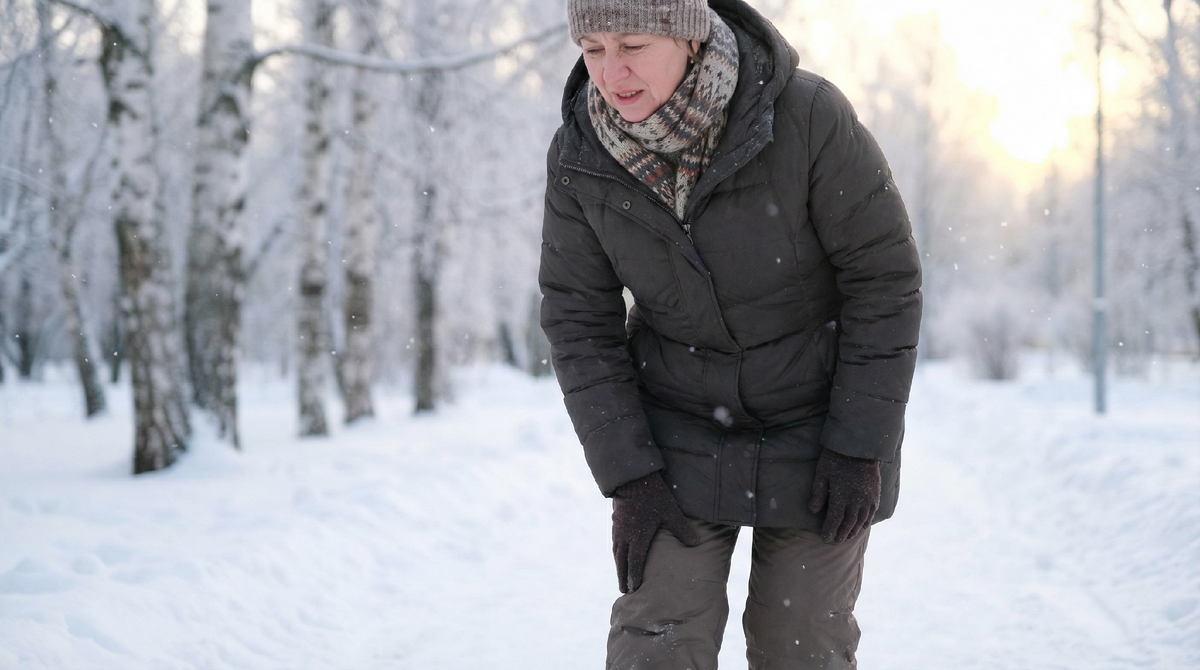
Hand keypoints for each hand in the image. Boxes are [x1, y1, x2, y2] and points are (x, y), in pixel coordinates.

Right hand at [611, 471, 701, 592]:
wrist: (633, 478)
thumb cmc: (654, 495)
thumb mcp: (671, 512)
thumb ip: (682, 529)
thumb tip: (696, 543)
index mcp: (638, 538)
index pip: (635, 563)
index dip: (634, 577)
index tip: (633, 589)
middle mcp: (625, 536)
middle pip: (622, 562)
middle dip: (623, 577)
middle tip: (624, 590)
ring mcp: (618, 529)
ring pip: (616, 552)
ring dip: (619, 565)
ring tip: (621, 574)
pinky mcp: (616, 520)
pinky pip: (614, 542)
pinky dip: (616, 551)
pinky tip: (619, 552)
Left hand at [807, 448, 880, 542]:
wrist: (859, 447)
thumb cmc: (836, 458)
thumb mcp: (822, 474)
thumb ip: (818, 493)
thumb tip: (813, 511)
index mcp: (841, 497)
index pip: (835, 520)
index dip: (830, 530)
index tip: (825, 538)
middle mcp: (856, 502)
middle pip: (848, 524)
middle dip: (841, 533)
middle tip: (835, 540)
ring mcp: (867, 499)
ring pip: (861, 521)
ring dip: (853, 530)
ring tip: (847, 536)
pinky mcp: (875, 494)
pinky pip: (871, 513)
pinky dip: (866, 522)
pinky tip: (862, 526)